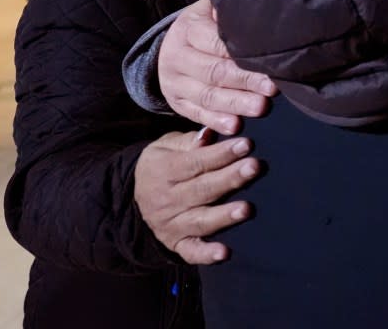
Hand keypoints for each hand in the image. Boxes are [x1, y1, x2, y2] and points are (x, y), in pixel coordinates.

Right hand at [134, 128, 260, 263]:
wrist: (133, 199)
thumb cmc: (162, 165)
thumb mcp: (165, 147)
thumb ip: (188, 141)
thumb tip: (209, 134)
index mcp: (163, 171)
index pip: (196, 162)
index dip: (221, 153)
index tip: (246, 144)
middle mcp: (167, 200)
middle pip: (202, 189)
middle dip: (230, 178)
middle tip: (254, 167)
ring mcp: (171, 224)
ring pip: (201, 220)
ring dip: (224, 215)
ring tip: (246, 208)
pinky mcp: (177, 244)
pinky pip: (192, 252)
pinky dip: (207, 254)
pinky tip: (224, 253)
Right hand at [159, 0, 276, 133]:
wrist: (172, 45)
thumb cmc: (205, 26)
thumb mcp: (211, 11)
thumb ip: (229, 14)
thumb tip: (259, 17)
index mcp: (188, 29)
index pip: (215, 43)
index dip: (242, 54)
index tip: (268, 62)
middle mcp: (176, 56)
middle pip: (214, 72)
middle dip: (245, 81)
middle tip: (271, 89)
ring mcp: (174, 82)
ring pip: (207, 96)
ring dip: (236, 104)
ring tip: (260, 108)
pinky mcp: (177, 102)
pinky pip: (197, 114)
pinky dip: (216, 121)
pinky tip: (235, 125)